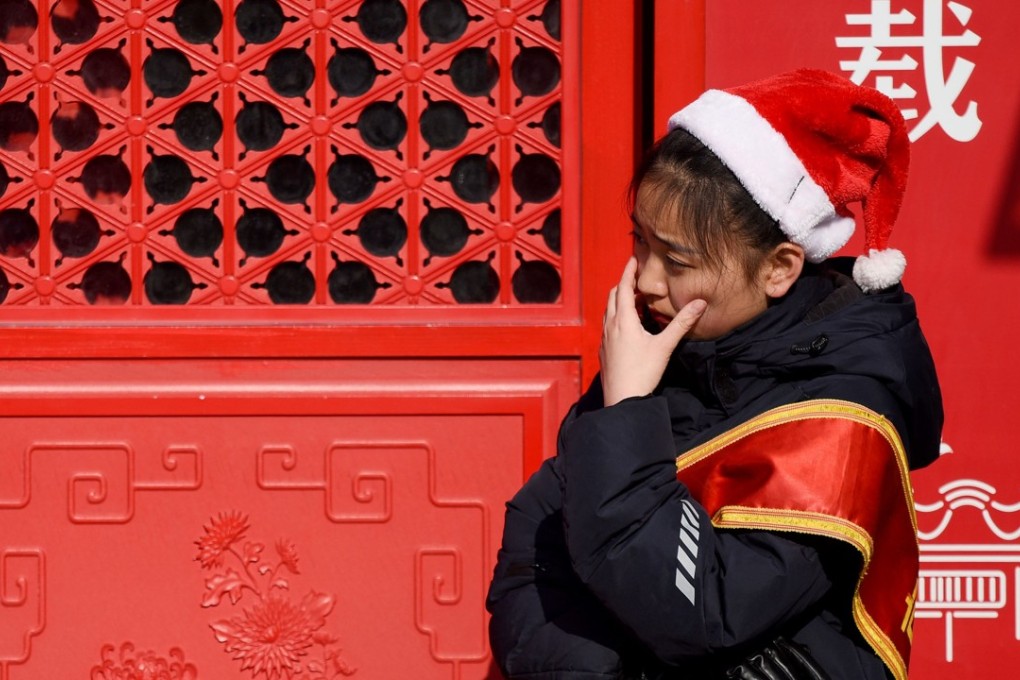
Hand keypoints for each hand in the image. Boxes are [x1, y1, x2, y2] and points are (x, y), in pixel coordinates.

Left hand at [599, 257, 705, 406]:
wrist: (622, 399)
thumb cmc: (643, 372)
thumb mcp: (665, 346)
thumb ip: (682, 323)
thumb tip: (700, 303)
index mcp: (623, 320)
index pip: (623, 288)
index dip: (628, 272)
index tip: (633, 259)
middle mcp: (610, 325)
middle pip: (613, 296)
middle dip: (623, 284)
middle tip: (636, 278)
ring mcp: (605, 338)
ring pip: (608, 311)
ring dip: (619, 300)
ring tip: (633, 299)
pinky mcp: (604, 350)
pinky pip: (607, 325)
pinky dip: (616, 316)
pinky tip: (626, 325)